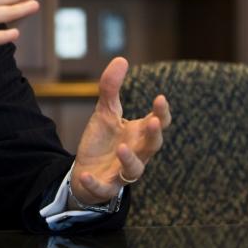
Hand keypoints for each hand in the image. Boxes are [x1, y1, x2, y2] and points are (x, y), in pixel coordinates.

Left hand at [71, 57, 170, 205]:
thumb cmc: (103, 141)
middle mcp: (136, 153)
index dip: (162, 112)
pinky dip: (96, 183)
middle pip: (152, 147)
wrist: (86, 169)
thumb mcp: (105, 112)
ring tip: (120, 147)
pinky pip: (104, 188)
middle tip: (154, 122)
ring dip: (129, 159)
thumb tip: (122, 59)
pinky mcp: (106, 186)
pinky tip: (86, 174)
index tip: (160, 98)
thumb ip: (111, 88)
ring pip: (134, 170)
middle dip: (154, 136)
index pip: (158, 123)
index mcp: (139, 134)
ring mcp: (122, 172)